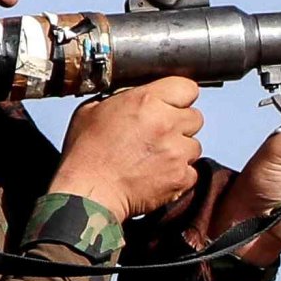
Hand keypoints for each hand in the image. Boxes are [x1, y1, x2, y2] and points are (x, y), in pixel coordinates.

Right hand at [51, 76, 206, 224]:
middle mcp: (166, 123)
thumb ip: (120, 98)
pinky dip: (179, 174)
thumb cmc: (85, 154)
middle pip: (195, 117)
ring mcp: (177, 152)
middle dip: (180, 124)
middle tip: (159, 134)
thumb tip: (131, 97)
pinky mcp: (180, 177)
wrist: (89, 192)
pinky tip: (158, 174)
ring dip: (180, 150)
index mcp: (147, 100)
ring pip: (194, 146)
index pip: (186, 88)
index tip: (171, 105)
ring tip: (156, 157)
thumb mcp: (92, 110)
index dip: (179, 97)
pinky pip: (191, 172)